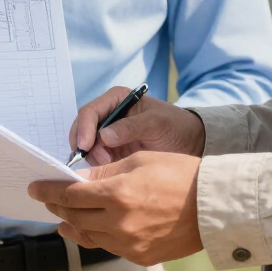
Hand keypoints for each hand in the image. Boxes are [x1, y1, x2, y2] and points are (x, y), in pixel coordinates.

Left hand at [29, 152, 203, 266]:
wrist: (215, 206)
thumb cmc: (181, 175)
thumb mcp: (139, 162)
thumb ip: (105, 173)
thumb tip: (77, 180)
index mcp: (117, 194)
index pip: (70, 195)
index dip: (49, 191)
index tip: (36, 188)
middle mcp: (119, 223)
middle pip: (74, 217)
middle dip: (57, 207)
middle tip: (49, 200)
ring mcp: (129, 244)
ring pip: (88, 236)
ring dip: (73, 225)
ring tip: (64, 218)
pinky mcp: (140, 257)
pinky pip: (108, 247)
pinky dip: (97, 236)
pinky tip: (91, 230)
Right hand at [70, 87, 205, 165]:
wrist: (190, 145)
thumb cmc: (176, 126)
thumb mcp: (157, 123)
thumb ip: (131, 127)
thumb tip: (104, 136)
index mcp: (116, 99)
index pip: (90, 111)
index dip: (83, 128)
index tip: (85, 146)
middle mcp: (108, 115)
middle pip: (81, 129)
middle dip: (85, 146)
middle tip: (102, 161)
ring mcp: (108, 135)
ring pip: (86, 147)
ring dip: (92, 158)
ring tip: (111, 165)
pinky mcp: (111, 152)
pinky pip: (95, 159)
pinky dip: (97, 166)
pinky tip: (110, 170)